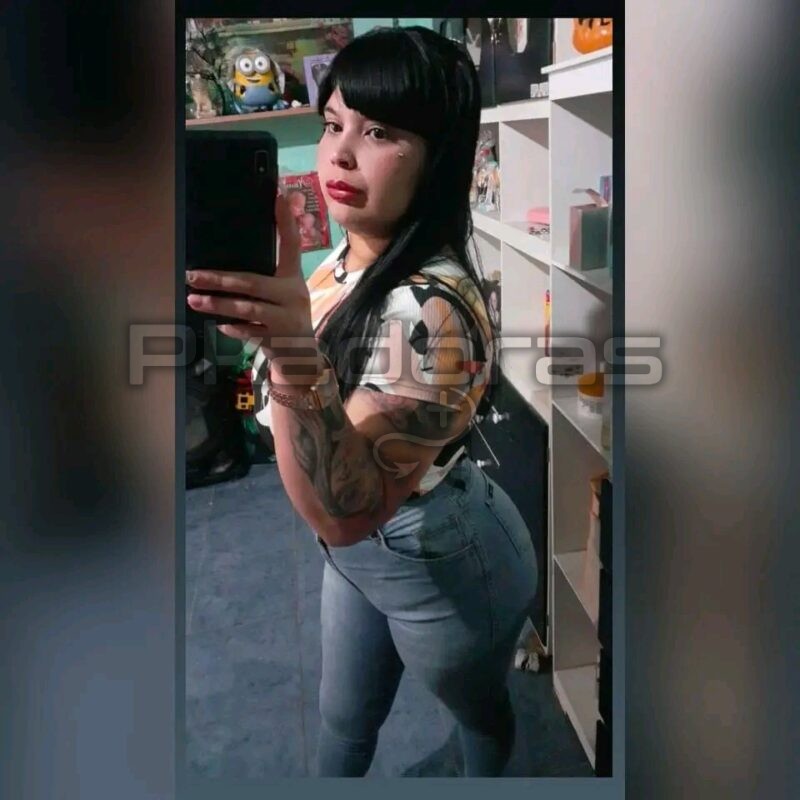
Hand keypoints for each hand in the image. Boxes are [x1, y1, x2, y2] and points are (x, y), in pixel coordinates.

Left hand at [186, 193, 318, 371]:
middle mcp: (293, 295)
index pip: (291, 245)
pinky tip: (219, 326)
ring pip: (247, 308)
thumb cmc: (284, 319)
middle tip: (192, 275)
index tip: (279, 196)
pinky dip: (233, 329)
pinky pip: (249, 331)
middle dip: (219, 279)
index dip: (286, 221)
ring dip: (218, 304)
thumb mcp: (283, 295)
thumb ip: (263, 279)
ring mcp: (286, 318)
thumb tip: (223, 267)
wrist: (301, 358)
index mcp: (293, 279)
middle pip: (252, 282)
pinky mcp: (279, 339)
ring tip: (194, 299)